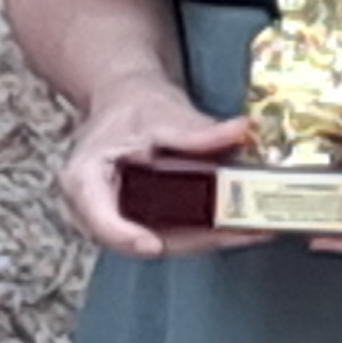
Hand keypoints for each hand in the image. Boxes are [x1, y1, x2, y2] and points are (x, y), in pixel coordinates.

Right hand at [58, 74, 261, 258]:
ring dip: (209, 239)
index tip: (154, 243)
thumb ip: (193, 130)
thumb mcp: (159, 112)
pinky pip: (176, 232)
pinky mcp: (145, 222)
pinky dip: (208, 230)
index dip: (125, 236)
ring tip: (255, 228)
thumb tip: (238, 130)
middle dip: (194, 240)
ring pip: (165, 240)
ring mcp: (121, 220)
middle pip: (142, 240)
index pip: (100, 220)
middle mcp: (97, 210)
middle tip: (241, 231)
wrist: (125, 99)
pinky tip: (244, 222)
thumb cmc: (131, 106)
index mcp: (85, 181)